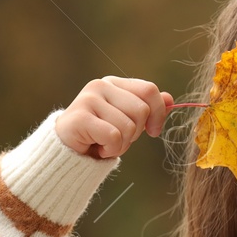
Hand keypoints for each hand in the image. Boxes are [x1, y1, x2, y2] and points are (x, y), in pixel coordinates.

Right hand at [54, 76, 172, 159]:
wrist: (65, 153)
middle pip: (141, 110)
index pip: (149, 90)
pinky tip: (97, 148)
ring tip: (105, 144)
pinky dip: (110, 150)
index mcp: (113, 83)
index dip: (158, 113)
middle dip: (136, 133)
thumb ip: (147, 108)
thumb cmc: (98, 136)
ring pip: (128, 127)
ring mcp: (88, 100)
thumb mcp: (127, 121)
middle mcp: (100, 86)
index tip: (153, 131)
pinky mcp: (80, 118)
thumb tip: (170, 99)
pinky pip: (114, 136)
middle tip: (118, 139)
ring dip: (122, 145)